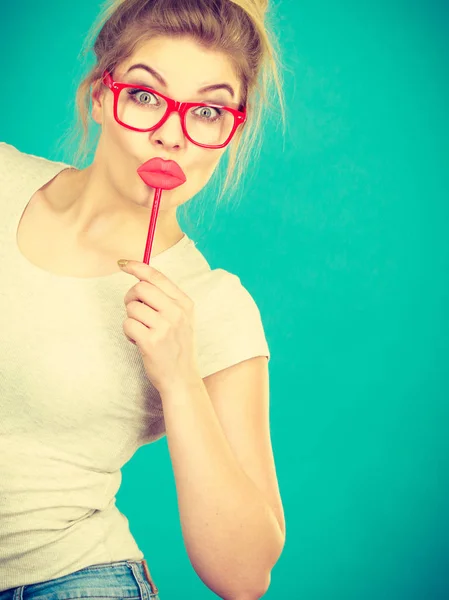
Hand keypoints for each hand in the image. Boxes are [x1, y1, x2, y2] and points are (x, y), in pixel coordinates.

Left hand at [119, 260, 200, 395]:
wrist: (181, 378)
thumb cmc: (176, 347)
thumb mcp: (181, 319)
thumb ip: (165, 299)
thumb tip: (140, 278)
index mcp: (185, 303)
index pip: (157, 276)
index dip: (137, 267)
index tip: (123, 264)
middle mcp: (176, 312)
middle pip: (141, 288)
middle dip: (131, 297)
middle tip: (134, 310)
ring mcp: (165, 327)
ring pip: (132, 307)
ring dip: (131, 319)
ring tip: (142, 331)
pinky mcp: (151, 342)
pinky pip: (128, 325)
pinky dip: (128, 333)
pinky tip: (138, 341)